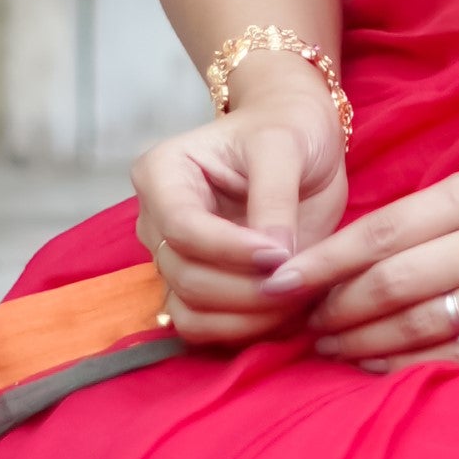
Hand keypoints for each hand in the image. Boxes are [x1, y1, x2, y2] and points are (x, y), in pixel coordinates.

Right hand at [132, 62, 349, 347]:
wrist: (300, 141)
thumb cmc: (289, 130)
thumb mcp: (285, 146)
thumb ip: (275, 199)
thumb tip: (274, 257)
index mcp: (163, 173)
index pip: (182, 228)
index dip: (231, 250)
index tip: (282, 253)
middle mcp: (157, 219)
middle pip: (185, 276)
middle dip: (246, 288)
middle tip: (301, 280)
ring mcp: (174, 257)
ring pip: (191, 311)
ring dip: (247, 316)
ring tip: (297, 295)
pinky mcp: (197, 287)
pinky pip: (204, 327)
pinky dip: (243, 329)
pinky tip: (284, 310)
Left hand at [275, 160, 458, 368]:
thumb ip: (416, 219)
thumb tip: (331, 260)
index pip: (383, 232)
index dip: (324, 261)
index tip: (280, 279)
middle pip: (395, 283)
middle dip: (336, 307)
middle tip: (303, 320)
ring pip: (420, 326)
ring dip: (361, 340)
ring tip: (327, 344)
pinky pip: (457, 360)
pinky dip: (405, 365)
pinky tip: (372, 364)